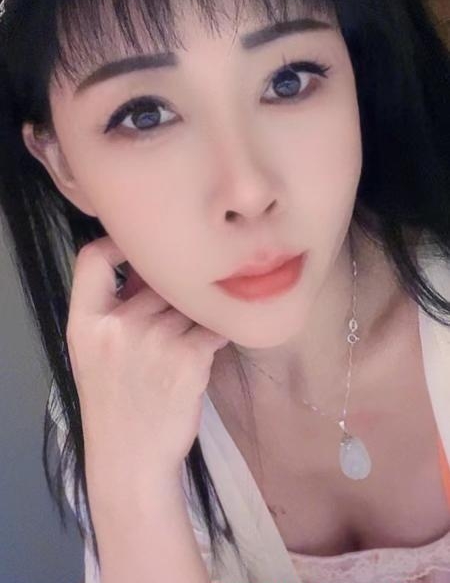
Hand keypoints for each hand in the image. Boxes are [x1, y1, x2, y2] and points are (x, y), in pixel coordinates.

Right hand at [66, 235, 228, 502]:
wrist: (132, 462)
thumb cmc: (114, 404)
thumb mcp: (93, 353)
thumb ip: (113, 309)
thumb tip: (155, 269)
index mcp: (85, 323)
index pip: (92, 259)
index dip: (116, 245)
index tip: (138, 254)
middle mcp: (118, 325)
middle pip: (157, 282)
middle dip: (170, 300)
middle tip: (170, 331)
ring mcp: (155, 339)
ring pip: (189, 304)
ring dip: (194, 320)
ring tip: (183, 351)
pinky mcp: (191, 357)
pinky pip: (213, 327)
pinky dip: (214, 337)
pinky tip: (202, 358)